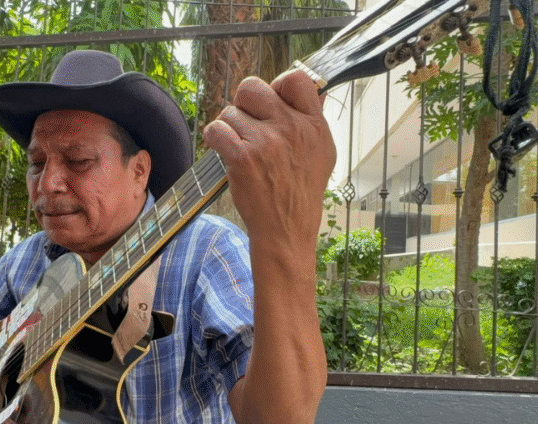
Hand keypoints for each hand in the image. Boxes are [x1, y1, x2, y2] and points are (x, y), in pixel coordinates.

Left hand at [203, 70, 336, 248]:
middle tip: (247, 126)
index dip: (277, 86)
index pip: (295, 79)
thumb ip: (313, 120)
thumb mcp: (322, 153)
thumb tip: (309, 90)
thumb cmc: (300, 192)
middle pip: (252, 87)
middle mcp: (291, 128)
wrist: (286, 229)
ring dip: (230, 128)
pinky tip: (226, 152)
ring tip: (241, 148)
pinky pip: (216, 129)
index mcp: (313, 125)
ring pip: (230, 112)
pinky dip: (215, 139)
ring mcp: (266, 142)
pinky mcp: (242, 157)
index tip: (271, 106)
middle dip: (244, 104)